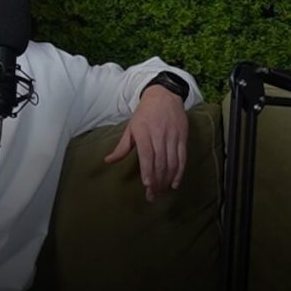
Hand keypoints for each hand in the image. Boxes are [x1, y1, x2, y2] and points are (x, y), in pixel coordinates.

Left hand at [104, 86, 188, 200]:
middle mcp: (159, 134)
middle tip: (152, 195)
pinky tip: (175, 183)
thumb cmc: (145, 113)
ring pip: (172, 162)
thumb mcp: (131, 127)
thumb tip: (108, 161)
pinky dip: (179, 172)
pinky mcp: (182, 137)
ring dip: (167, 179)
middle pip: (160, 162)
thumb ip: (122, 147)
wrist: (165, 95)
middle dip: (157, 181)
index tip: (148, 184)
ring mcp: (173, 136)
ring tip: (161, 191)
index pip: (147, 154)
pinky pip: (182, 158)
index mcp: (144, 132)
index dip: (148, 170)